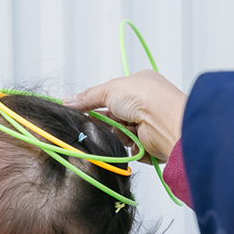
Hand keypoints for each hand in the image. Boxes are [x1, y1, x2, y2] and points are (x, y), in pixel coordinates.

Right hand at [66, 70, 186, 159]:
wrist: (165, 121)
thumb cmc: (146, 97)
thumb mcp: (110, 89)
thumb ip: (88, 97)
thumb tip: (68, 100)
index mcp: (139, 85)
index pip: (111, 95)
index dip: (96, 102)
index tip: (81, 108)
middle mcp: (144, 104)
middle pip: (113, 115)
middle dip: (105, 120)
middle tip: (100, 120)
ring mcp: (147, 123)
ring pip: (119, 133)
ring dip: (116, 132)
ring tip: (123, 128)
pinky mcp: (148, 143)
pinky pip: (128, 147)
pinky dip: (127, 145)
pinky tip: (131, 138)